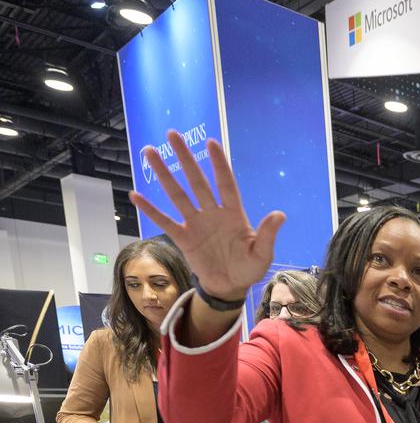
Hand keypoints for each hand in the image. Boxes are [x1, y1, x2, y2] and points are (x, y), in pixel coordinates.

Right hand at [129, 129, 283, 301]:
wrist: (230, 287)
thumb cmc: (249, 268)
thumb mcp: (262, 254)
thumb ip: (268, 235)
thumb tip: (280, 214)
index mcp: (233, 214)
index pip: (226, 184)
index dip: (219, 165)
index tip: (211, 143)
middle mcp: (212, 213)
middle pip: (197, 181)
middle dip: (185, 159)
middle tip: (172, 135)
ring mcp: (196, 224)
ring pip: (178, 194)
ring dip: (164, 174)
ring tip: (150, 152)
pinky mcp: (183, 238)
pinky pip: (164, 221)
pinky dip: (150, 210)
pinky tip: (135, 195)